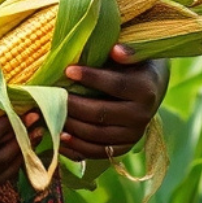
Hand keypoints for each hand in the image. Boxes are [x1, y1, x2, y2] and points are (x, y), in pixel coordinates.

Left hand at [60, 46, 169, 161]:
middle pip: (101, 113)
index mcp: (146, 90)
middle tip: (52, 96)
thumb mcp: (135, 55)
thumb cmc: (134, 66)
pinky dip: (76, 147)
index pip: (116, 85)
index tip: (67, 70)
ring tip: (51, 115)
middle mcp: (142, 116)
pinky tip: (59, 137)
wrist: (150, 90)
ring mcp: (133, 135)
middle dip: (73, 105)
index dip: (91, 78)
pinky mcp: (123, 148)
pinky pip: (97, 152)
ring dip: (71, 126)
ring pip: (96, 135)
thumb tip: (116, 50)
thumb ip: (126, 52)